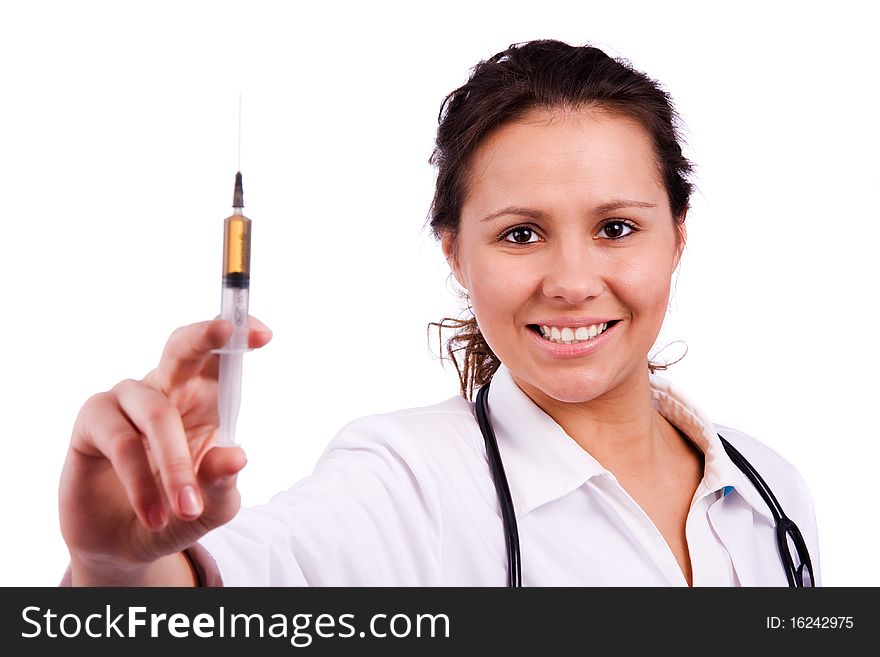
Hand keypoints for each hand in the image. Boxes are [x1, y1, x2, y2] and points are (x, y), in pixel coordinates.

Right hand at [59, 317, 272, 584]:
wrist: (125, 546)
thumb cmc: (178, 512)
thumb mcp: (213, 506)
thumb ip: (223, 482)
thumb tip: (236, 456)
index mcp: (206, 398)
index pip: (223, 358)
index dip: (241, 338)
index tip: (263, 334)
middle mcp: (167, 389)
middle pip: (182, 349)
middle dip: (205, 336)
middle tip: (227, 330)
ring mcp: (127, 401)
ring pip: (158, 414)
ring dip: (175, 467)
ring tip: (187, 512)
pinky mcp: (92, 421)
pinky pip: (121, 442)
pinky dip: (141, 483)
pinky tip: (153, 516)